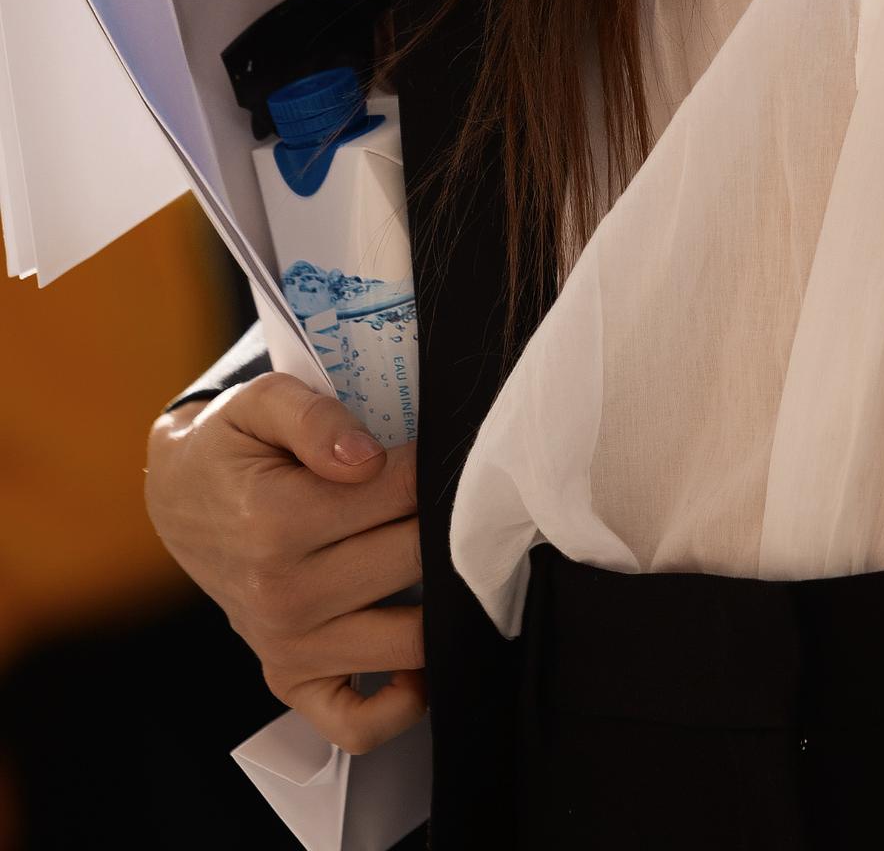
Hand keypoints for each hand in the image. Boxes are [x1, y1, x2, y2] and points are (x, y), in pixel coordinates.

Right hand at [145, 373, 424, 753]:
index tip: (440, 447)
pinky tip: (418, 653)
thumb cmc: (233, 448)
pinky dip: (402, 703)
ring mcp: (286, 646)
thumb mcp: (261, 402)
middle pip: (414, 558)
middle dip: (446, 520)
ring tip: (450, 560)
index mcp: (275, 521)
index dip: (433, 461)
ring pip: (409, 640)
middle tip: (455, 497)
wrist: (184, 500)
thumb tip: (366, 460)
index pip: (401, 491)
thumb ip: (316, 416)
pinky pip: (357, 724)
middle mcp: (280, 595)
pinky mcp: (290, 680)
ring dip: (443, 601)